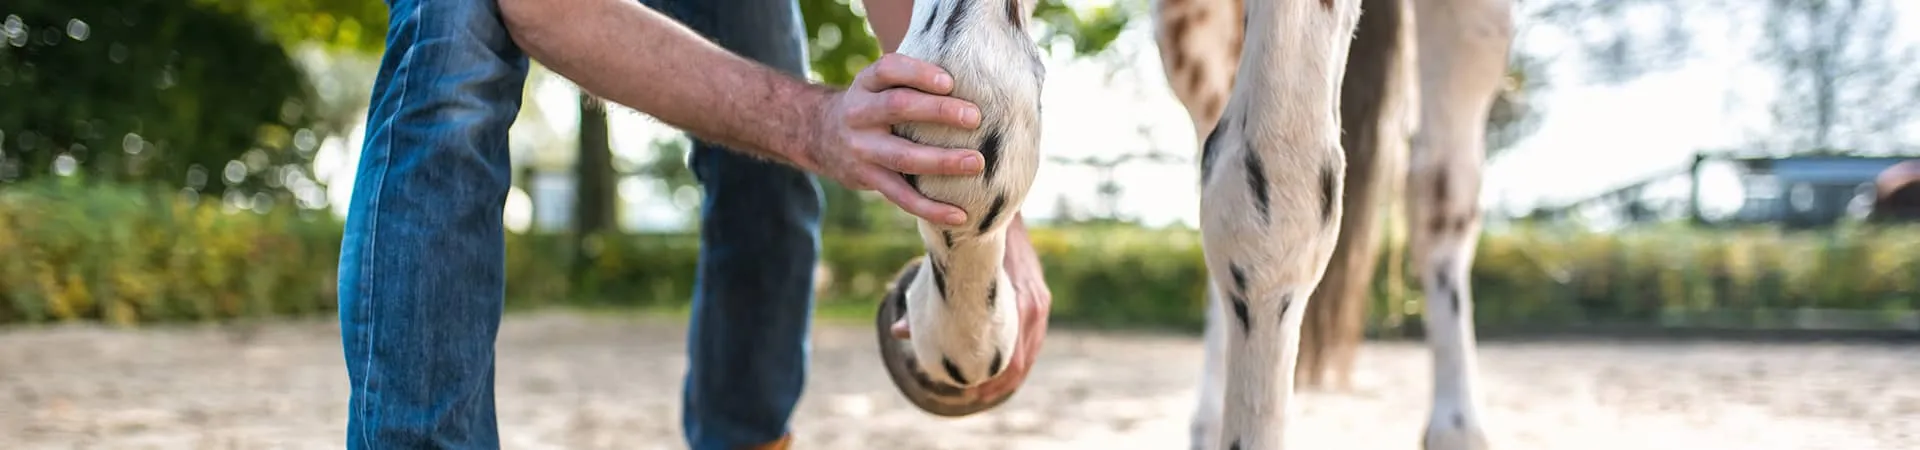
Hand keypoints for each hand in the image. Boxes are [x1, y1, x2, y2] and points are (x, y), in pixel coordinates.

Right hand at [799, 53, 984, 225]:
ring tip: (976, 162)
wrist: (820, 136)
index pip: (888, 70)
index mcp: (866, 83)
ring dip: (942, 160)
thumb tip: (975, 79)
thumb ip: (911, 80)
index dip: (918, 73)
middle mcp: (859, 113)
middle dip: (938, 111)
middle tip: (975, 117)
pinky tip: (960, 215)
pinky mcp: (868, 178)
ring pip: (903, 156)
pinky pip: (901, 196)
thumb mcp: (878, 84)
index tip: (950, 81)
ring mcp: (862, 148)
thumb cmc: (872, 104)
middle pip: (897, 107)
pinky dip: (931, 208)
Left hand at [891, 215, 1051, 398]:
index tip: (973, 394)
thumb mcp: (948, 269)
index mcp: (1018, 303)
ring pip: (1029, 349)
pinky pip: (1032, 335)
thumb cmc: (969, 239)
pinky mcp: (1038, 295)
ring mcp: (1039, 300)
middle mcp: (1033, 304)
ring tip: (986, 387)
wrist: (997, 203)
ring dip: (1010, 371)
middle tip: (976, 398)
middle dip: (1000, 382)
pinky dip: (1018, 352)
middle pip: (1021, 360)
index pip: (1012, 358)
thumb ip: (926, 300)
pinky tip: (1002, 362)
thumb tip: (899, 332)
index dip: (993, 381)